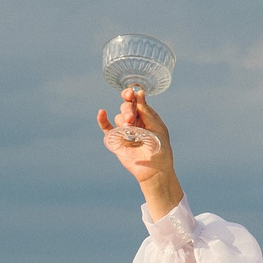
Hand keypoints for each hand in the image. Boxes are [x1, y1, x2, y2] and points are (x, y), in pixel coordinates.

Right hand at [98, 88, 182, 217]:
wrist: (155, 169)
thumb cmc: (161, 148)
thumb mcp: (157, 127)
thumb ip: (146, 111)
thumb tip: (139, 93)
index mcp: (145, 116)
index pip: (135, 101)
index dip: (131, 95)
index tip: (129, 93)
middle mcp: (134, 121)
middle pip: (125, 107)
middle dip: (127, 109)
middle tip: (131, 119)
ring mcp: (125, 130)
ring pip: (119, 117)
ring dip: (123, 119)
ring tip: (130, 129)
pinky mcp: (117, 140)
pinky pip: (107, 128)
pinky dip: (102, 120)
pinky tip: (102, 112)